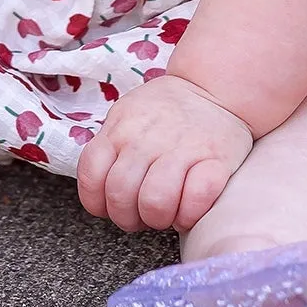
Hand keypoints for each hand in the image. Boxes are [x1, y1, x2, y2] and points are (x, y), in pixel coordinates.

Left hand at [76, 74, 254, 234]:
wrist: (214, 87)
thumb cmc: (166, 109)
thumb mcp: (126, 115)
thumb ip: (111, 147)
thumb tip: (102, 191)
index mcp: (119, 129)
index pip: (91, 178)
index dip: (99, 204)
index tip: (113, 207)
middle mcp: (145, 139)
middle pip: (120, 197)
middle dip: (129, 219)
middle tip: (143, 214)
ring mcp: (181, 149)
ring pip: (155, 203)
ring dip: (158, 219)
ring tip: (167, 213)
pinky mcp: (216, 161)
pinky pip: (196, 200)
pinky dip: (190, 215)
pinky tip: (189, 210)